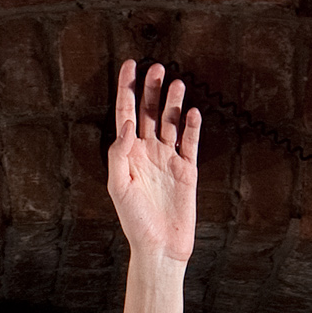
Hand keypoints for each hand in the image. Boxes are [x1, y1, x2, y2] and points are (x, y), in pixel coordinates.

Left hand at [105, 58, 198, 266]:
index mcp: (128, 154)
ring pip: (170, 122)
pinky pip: (190, 142)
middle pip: (149, 111)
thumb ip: (119, 153)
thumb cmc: (134, 221)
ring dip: (173, 102)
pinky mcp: (187, 170)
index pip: (126, 113)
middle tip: (157, 67)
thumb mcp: (119, 186)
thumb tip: (128, 123)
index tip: (129, 64)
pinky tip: (192, 112)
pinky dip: (192, 126)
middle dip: (152, 89)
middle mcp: (148, 152)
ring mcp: (168, 159)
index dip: (127, 88)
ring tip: (177, 84)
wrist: (160, 248)